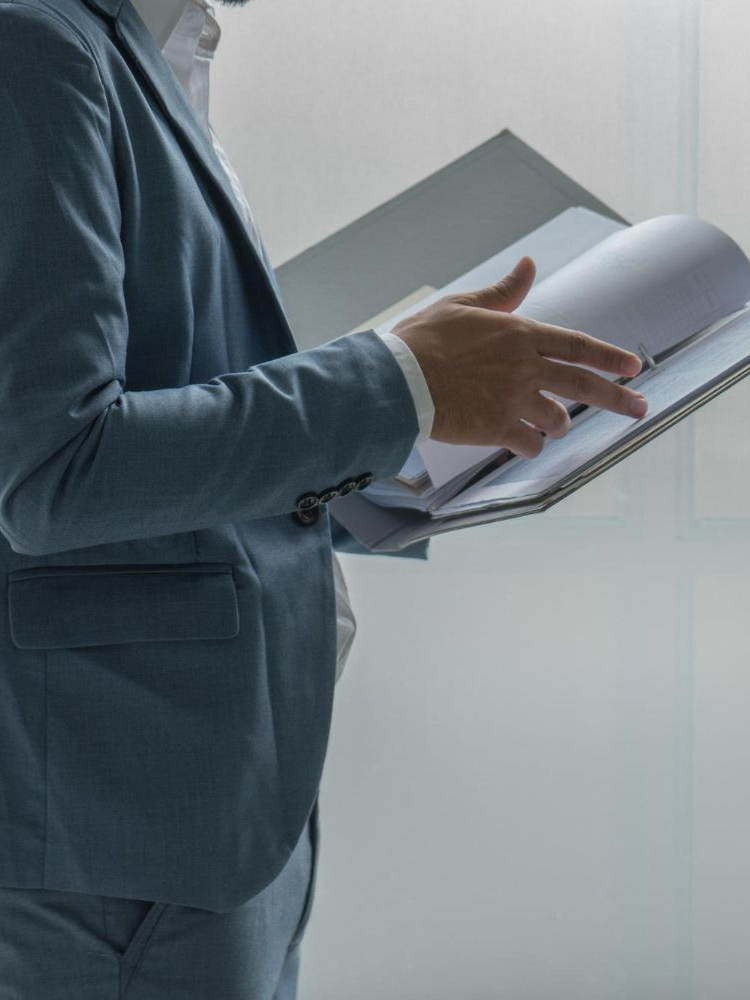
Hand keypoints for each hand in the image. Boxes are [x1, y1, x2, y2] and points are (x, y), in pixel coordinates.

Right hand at [390, 256, 647, 457]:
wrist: (399, 378)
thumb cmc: (424, 339)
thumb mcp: (464, 304)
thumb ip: (503, 291)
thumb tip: (529, 264)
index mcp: (521, 334)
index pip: (578, 345)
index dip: (610, 356)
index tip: (632, 366)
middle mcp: (526, 368)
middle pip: (584, 385)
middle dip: (618, 398)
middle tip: (640, 408)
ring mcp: (514, 400)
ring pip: (557, 419)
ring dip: (558, 425)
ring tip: (553, 428)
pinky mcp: (497, 429)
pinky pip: (529, 444)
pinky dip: (530, 446)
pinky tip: (523, 444)